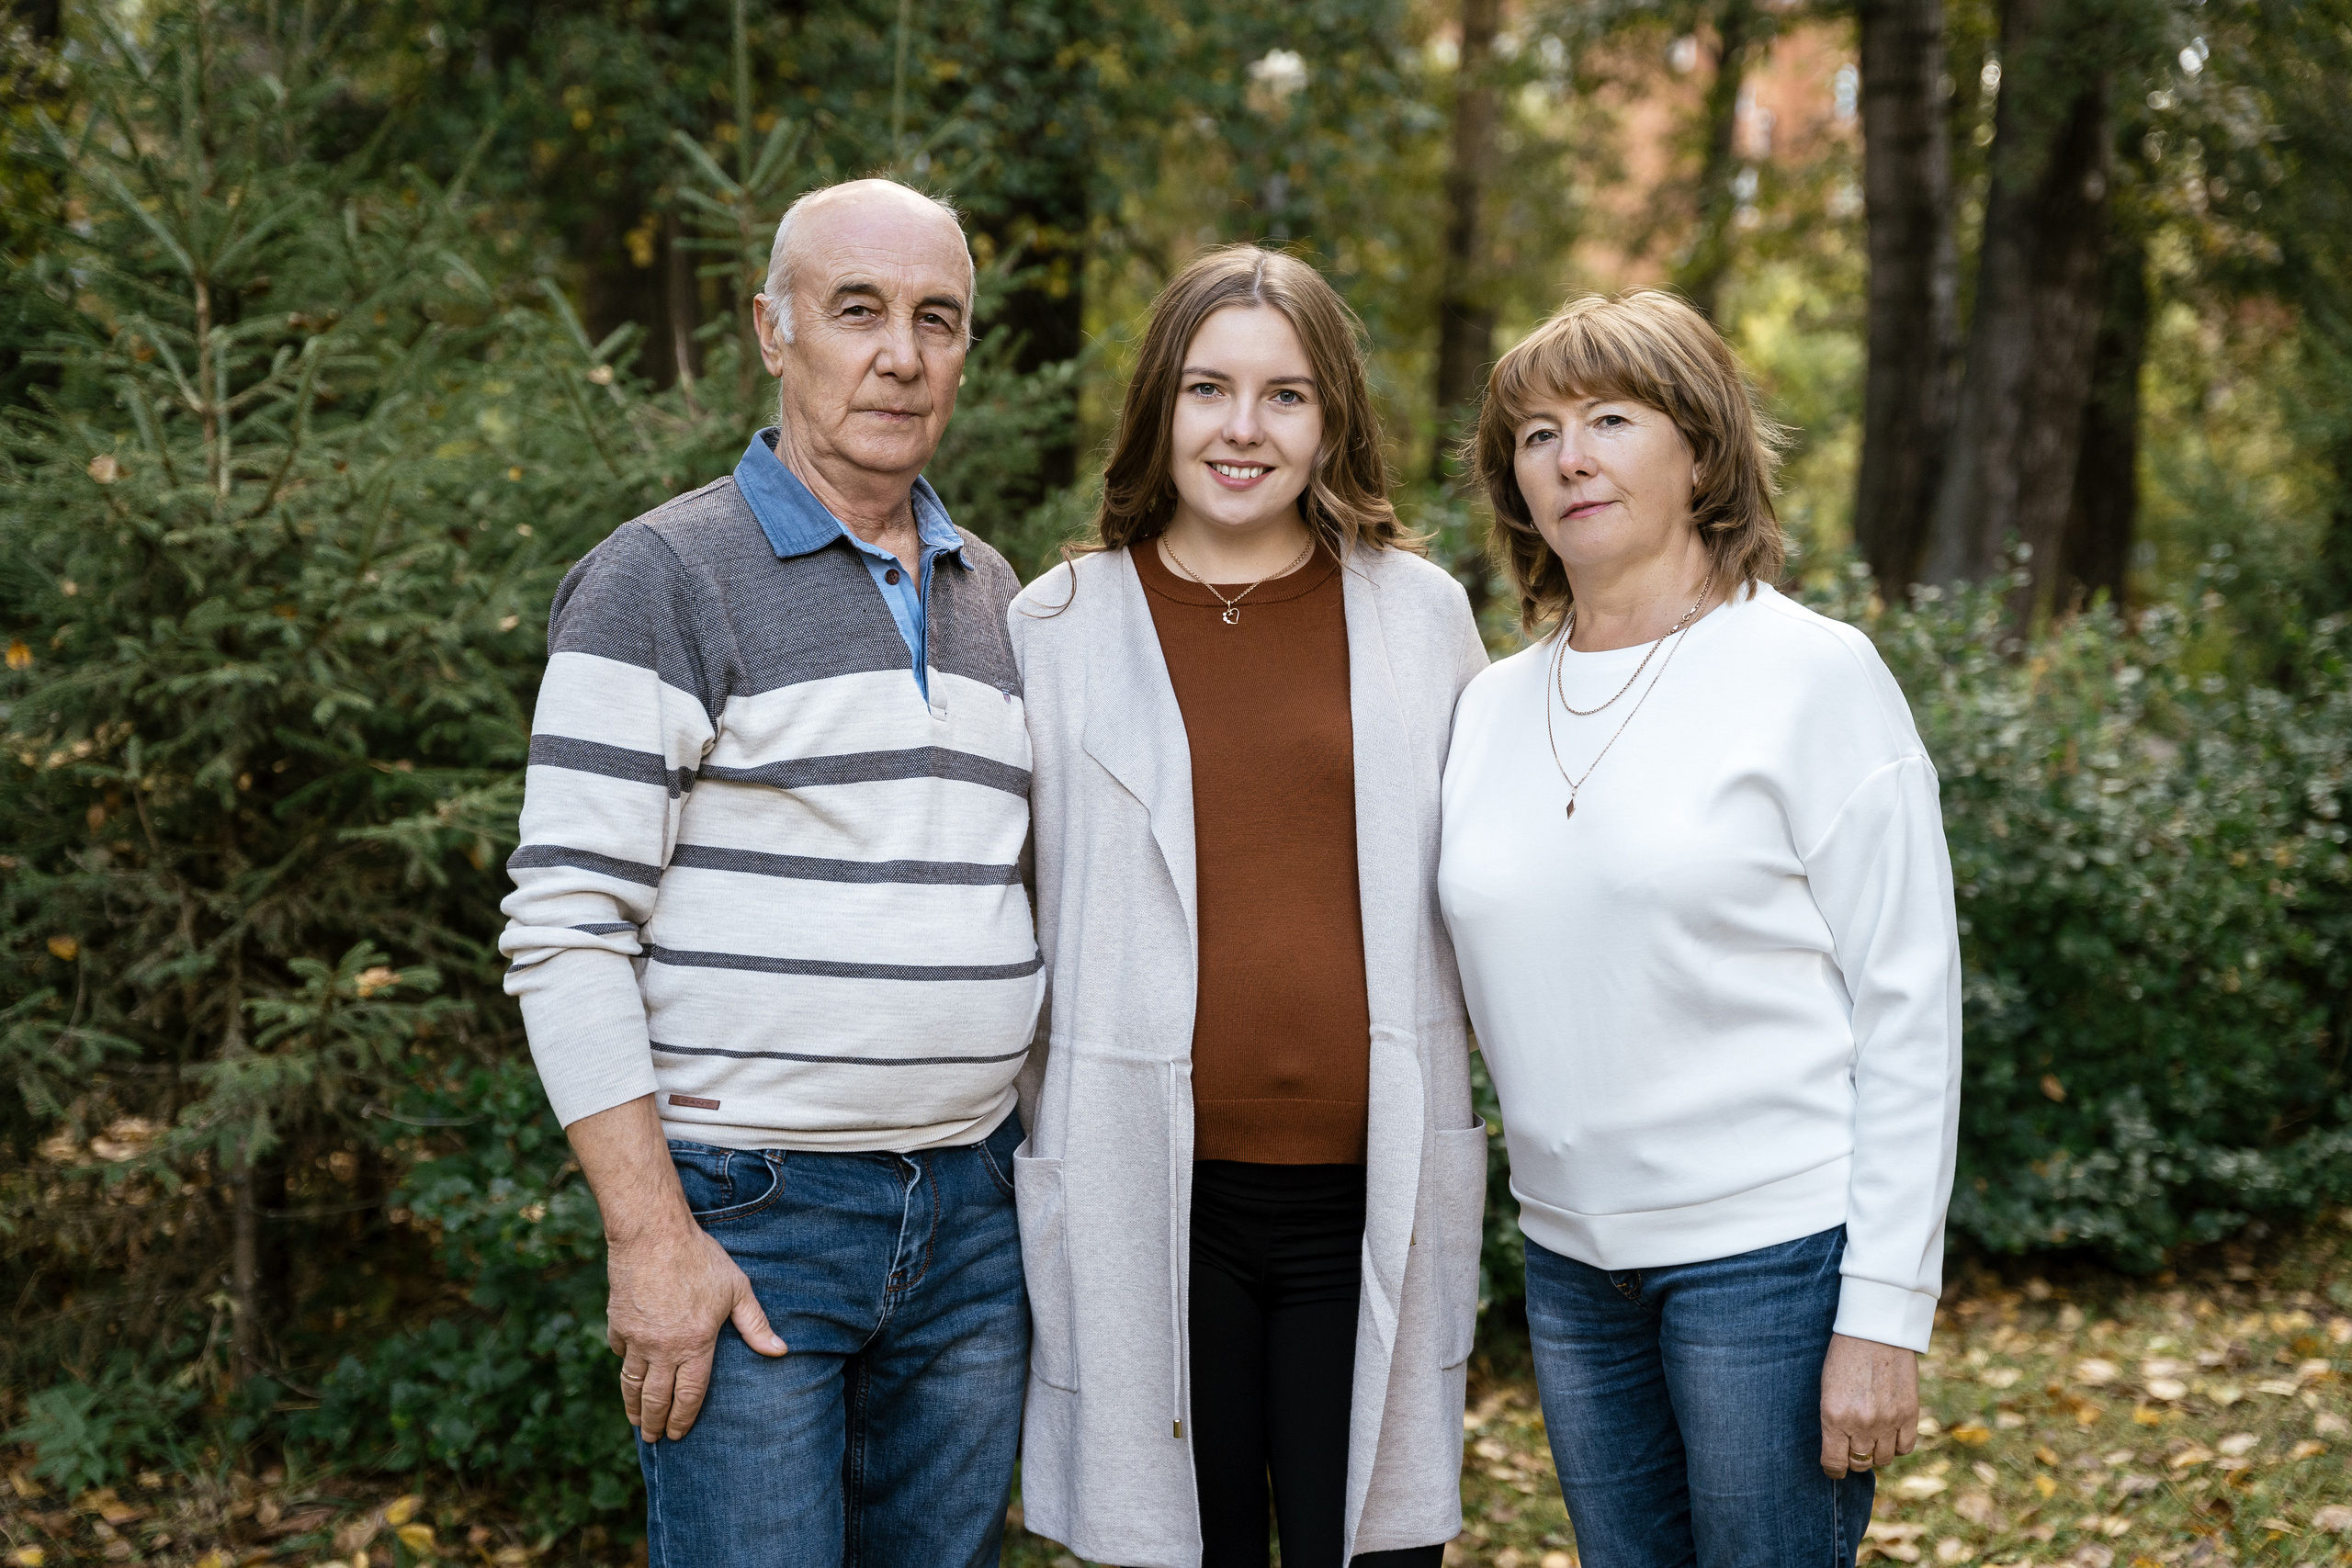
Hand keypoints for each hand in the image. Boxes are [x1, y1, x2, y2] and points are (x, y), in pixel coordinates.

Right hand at [606, 1218, 787, 1442]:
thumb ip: (756, 1325)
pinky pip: (619, 1353)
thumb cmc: (700, 1259)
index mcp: (695, 1344)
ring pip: (632, 1383)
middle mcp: (663, 1349)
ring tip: (636, 1421)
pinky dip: (624, 1366)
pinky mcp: (617, 1323)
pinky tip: (627, 1373)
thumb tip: (780, 1351)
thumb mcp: (736, 1290)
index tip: (678, 1435)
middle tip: (654, 1439)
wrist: (653, 1234)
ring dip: (633, 1406)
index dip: (683, 1419)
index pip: (689, 1395)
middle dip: (654, 1423)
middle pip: (656, 1398)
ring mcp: (636, 1338)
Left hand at [1819, 1332, 1918, 1477]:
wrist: (1875, 1331)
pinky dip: (1897, 1445)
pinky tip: (1891, 1433)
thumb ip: (1834, 1420)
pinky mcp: (1909, 1414)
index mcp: (1834, 1416)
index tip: (1834, 1468)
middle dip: (1854, 1458)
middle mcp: (1861, 1423)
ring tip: (1872, 1436)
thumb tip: (1840, 1447)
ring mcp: (1888, 1421)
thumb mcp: (1828, 1389)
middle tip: (1853, 1446)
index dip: (1833, 1470)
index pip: (1834, 1463)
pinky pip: (1905, 1447)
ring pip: (1883, 1459)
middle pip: (1860, 1462)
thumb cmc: (1845, 1356)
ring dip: (1876, 1452)